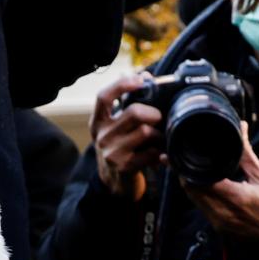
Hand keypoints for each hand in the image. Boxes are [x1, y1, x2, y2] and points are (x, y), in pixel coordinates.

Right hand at [90, 72, 163, 199]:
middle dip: (153, 113)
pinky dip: (160, 153)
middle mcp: (101, 135)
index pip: (103, 97)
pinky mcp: (124, 167)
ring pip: (145, 131)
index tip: (140, 80)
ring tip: (159, 139)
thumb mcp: (115, 127)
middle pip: (134, 112)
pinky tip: (160, 155)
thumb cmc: (120, 147)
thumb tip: (145, 76)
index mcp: (98, 121)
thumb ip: (126, 104)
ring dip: (159, 134)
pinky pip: (151, 152)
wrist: (114, 183)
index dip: (122, 85)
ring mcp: (112, 152)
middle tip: (159, 119)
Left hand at [184, 139, 258, 239]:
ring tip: (189, 170)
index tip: (182, 155)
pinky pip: (203, 209)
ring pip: (195, 201)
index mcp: (235, 197)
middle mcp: (223, 212)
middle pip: (192, 191)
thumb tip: (241, 127)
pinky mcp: (220, 228)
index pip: (200, 181)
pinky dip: (200, 196)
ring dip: (191, 186)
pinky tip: (202, 186)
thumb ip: (246, 152)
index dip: (189, 168)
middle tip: (182, 160)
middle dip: (185, 175)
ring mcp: (220, 222)